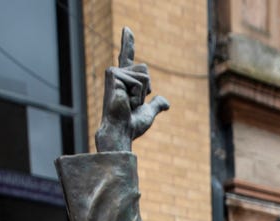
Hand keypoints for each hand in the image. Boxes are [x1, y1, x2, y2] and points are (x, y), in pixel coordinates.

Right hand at [95, 28, 169, 151]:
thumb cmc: (132, 125)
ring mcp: (114, 73)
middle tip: (132, 102)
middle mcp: (116, 73)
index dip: (128, 42)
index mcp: (123, 80)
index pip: (128, 57)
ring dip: (141, 93)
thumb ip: (156, 105)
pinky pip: (140, 82)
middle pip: (145, 68)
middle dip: (146, 87)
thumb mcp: (148, 113)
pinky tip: (126, 103)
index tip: (128, 29)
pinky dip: (137, 95)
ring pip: (144, 75)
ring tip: (129, 104)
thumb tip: (165, 103)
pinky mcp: (114, 76)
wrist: (122, 131)